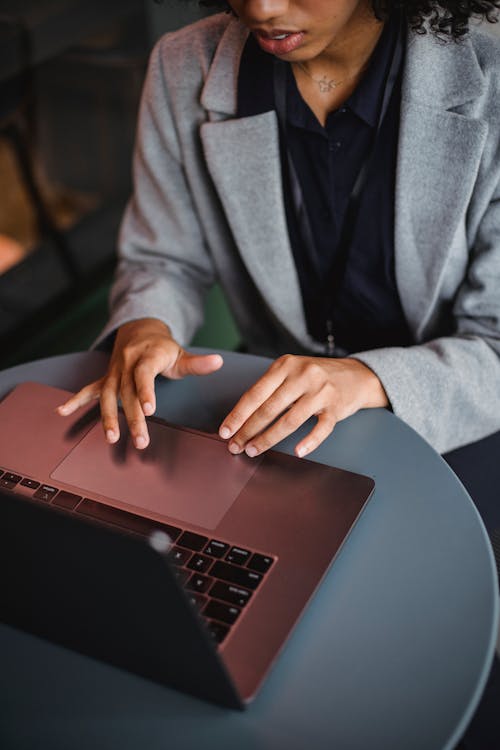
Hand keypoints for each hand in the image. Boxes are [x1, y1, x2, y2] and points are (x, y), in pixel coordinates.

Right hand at [57, 318, 222, 448]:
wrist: (139, 329)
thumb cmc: (162, 347)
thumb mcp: (181, 353)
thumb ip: (197, 363)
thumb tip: (218, 362)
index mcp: (146, 356)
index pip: (144, 374)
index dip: (146, 391)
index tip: (150, 410)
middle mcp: (127, 364)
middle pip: (127, 392)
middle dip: (133, 417)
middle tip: (141, 440)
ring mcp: (114, 372)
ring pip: (108, 395)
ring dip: (107, 417)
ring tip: (111, 437)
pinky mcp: (106, 379)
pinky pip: (89, 389)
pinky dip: (75, 400)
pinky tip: (62, 411)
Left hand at [218, 355, 387, 457]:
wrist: (356, 375)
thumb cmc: (316, 376)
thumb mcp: (292, 371)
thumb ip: (270, 387)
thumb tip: (241, 417)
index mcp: (285, 365)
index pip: (255, 393)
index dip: (238, 415)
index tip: (226, 430)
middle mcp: (302, 375)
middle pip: (269, 408)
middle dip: (248, 430)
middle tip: (236, 446)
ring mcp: (321, 391)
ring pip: (290, 420)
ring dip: (269, 439)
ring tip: (254, 450)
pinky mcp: (336, 407)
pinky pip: (321, 428)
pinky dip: (309, 441)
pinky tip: (297, 452)